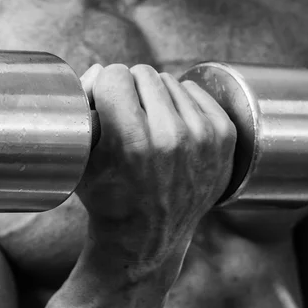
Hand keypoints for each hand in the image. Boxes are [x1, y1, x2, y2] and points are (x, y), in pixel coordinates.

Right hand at [77, 63, 236, 253]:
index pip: (115, 75)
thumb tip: (100, 70)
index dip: (104, 88)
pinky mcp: (224, 137)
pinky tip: (170, 127)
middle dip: (129, 90)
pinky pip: (195, 92)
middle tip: (125, 117)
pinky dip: (180, 103)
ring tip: (147, 126)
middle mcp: (172, 136)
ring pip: (169, 81)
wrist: (147, 237)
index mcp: (132, 141)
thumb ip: (85, 109)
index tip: (104, 105)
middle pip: (143, 73)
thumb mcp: (83, 160)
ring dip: (154, 97)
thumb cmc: (107, 197)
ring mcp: (203, 136)